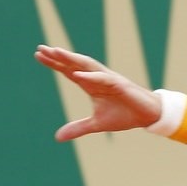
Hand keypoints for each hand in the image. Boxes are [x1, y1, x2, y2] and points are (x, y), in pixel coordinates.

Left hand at [34, 45, 161, 140]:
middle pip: (74, 64)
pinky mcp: (120, 85)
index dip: (54, 63)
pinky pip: (102, 79)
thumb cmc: (124, 115)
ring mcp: (108, 79)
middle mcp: (98, 78)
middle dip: (58, 56)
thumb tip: (58, 137)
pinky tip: (77, 75)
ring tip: (56, 52)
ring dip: (71, 59)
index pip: (69, 70)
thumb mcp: (97, 124)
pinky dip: (89, 77)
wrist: (147, 116)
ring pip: (87, 65)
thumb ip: (78, 128)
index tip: (38, 55)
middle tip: (41, 48)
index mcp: (91, 85)